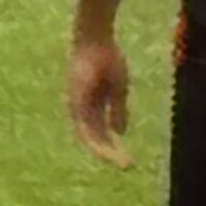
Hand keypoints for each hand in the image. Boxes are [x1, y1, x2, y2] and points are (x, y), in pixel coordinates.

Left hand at [66, 34, 131, 165]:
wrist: (96, 39)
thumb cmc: (106, 59)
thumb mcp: (118, 88)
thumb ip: (117, 110)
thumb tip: (119, 133)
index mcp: (90, 107)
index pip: (99, 133)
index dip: (111, 147)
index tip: (127, 160)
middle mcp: (81, 109)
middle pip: (94, 138)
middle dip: (110, 153)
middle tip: (128, 166)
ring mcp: (77, 105)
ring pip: (89, 136)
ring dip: (105, 151)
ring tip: (122, 162)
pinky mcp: (77, 100)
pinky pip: (85, 125)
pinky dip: (96, 139)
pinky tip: (107, 148)